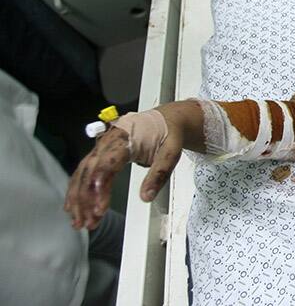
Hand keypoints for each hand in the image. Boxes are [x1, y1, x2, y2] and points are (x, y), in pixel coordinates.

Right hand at [64, 120, 181, 230]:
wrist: (165, 120)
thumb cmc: (167, 135)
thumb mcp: (171, 152)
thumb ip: (159, 174)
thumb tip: (146, 197)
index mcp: (125, 139)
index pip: (107, 165)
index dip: (100, 188)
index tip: (99, 209)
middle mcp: (107, 143)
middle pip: (89, 173)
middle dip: (85, 200)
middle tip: (88, 223)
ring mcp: (100, 148)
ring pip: (82, 175)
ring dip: (78, 200)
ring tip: (79, 222)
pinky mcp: (99, 154)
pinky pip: (83, 173)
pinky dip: (77, 191)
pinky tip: (73, 208)